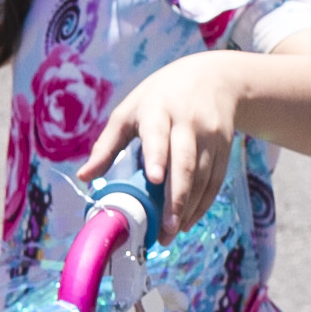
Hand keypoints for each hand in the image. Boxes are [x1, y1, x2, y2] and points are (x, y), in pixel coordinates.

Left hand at [77, 56, 249, 241]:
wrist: (214, 78)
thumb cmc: (159, 98)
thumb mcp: (129, 112)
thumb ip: (107, 145)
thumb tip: (84, 178)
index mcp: (158, 110)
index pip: (158, 134)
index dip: (157, 156)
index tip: (154, 179)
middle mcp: (189, 122)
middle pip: (185, 163)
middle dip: (176, 198)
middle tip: (166, 229)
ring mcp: (211, 135)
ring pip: (203, 177)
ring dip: (189, 208)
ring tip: (172, 233)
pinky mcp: (226, 147)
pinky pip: (216, 180)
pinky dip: (203, 204)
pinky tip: (188, 221)